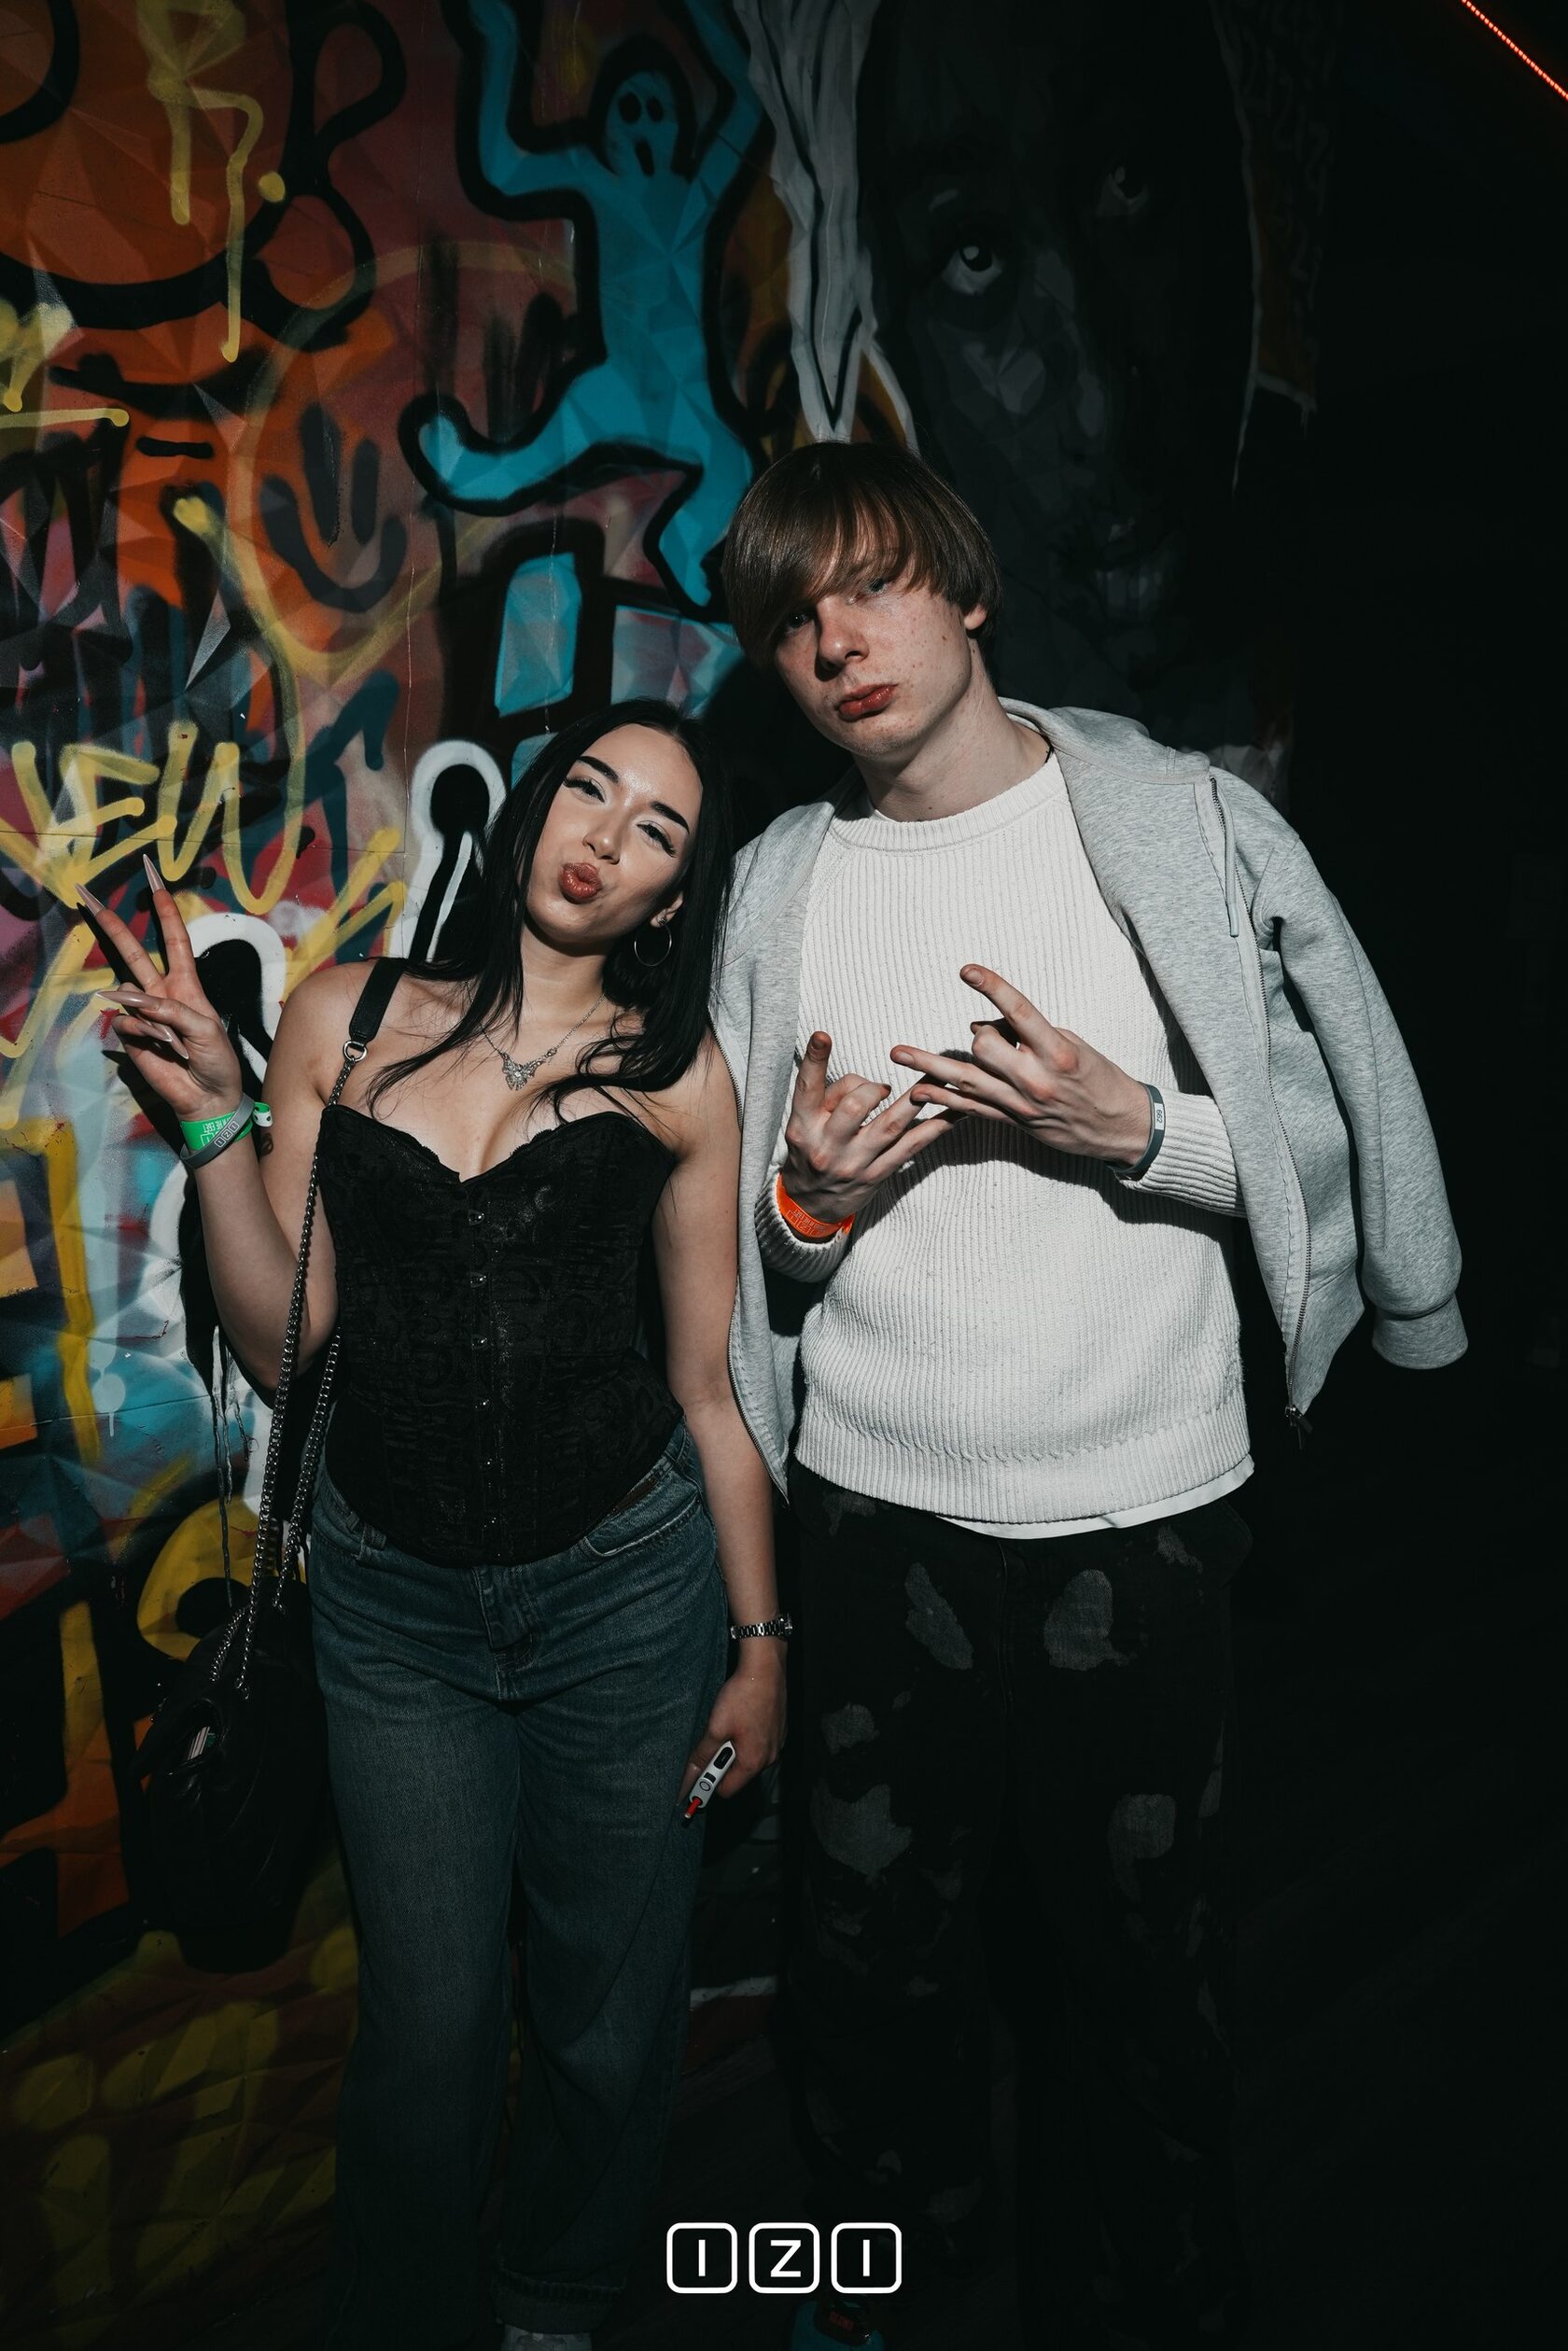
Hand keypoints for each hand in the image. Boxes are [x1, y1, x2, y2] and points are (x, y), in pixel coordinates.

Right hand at [78, 857, 245, 1124]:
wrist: (207, 1095)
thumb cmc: (216, 1060)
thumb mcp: (205, 1029)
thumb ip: (172, 1010)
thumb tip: (131, 998)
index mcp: (186, 984)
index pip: (174, 938)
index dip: (164, 909)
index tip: (154, 877)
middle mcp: (161, 992)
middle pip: (132, 950)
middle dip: (110, 922)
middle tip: (85, 893)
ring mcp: (143, 1013)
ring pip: (127, 994)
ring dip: (150, 1017)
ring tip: (176, 1043)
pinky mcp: (130, 1035)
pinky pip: (125, 1021)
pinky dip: (143, 1033)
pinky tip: (161, 1048)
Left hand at [680, 1643, 785, 1803]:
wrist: (766, 1667)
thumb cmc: (743, 1696)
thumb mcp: (716, 1728)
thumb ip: (702, 1756)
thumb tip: (688, 1778)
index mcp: (754, 1762)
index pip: (727, 1790)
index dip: (709, 1783)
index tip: (695, 1773)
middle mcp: (769, 1757)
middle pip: (738, 1774)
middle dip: (721, 1761)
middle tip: (711, 1740)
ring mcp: (777, 1743)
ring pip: (748, 1756)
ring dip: (734, 1748)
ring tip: (727, 1724)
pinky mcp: (779, 1729)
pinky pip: (758, 1743)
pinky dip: (747, 1737)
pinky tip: (741, 1717)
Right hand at [779, 1030, 957, 1227]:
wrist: (809, 1204)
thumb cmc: (810, 1150)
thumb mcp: (804, 1125)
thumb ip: (827, 1099)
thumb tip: (870, 1083)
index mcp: (803, 1126)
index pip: (807, 1088)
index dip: (815, 1060)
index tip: (823, 1035)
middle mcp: (827, 1145)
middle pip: (855, 1106)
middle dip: (872, 1088)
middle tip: (880, 1089)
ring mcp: (854, 1163)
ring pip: (890, 1125)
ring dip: (917, 1098)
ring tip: (938, 1076)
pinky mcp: (877, 1175)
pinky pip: (911, 1147)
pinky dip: (935, 1128)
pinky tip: (954, 1113)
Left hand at [891, 965, 1152, 1163]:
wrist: (1117, 1126)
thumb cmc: (1098, 1077)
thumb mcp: (1071, 1043)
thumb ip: (1027, 1034)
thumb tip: (981, 1026)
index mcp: (1056, 1051)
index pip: (1017, 1011)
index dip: (990, 986)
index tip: (966, 969)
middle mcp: (1035, 1078)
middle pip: (983, 1046)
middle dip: (980, 1034)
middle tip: (991, 1038)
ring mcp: (1020, 1103)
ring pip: (965, 1079)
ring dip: (928, 1064)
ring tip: (898, 1052)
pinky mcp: (1012, 1121)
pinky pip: (969, 1109)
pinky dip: (942, 1098)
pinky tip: (919, 1090)